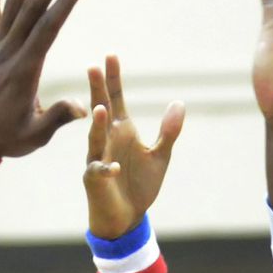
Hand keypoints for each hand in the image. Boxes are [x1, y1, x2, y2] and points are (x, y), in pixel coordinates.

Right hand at [83, 57, 184, 234]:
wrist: (127, 217)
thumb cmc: (139, 185)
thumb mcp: (160, 156)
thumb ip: (168, 131)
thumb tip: (179, 103)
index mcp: (121, 130)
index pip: (116, 98)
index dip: (113, 78)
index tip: (111, 55)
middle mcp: (106, 140)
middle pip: (101, 110)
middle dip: (97, 90)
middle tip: (93, 67)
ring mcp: (98, 158)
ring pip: (96, 139)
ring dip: (98, 126)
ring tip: (100, 109)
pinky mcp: (95, 180)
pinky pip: (100, 172)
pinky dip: (106, 169)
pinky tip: (113, 167)